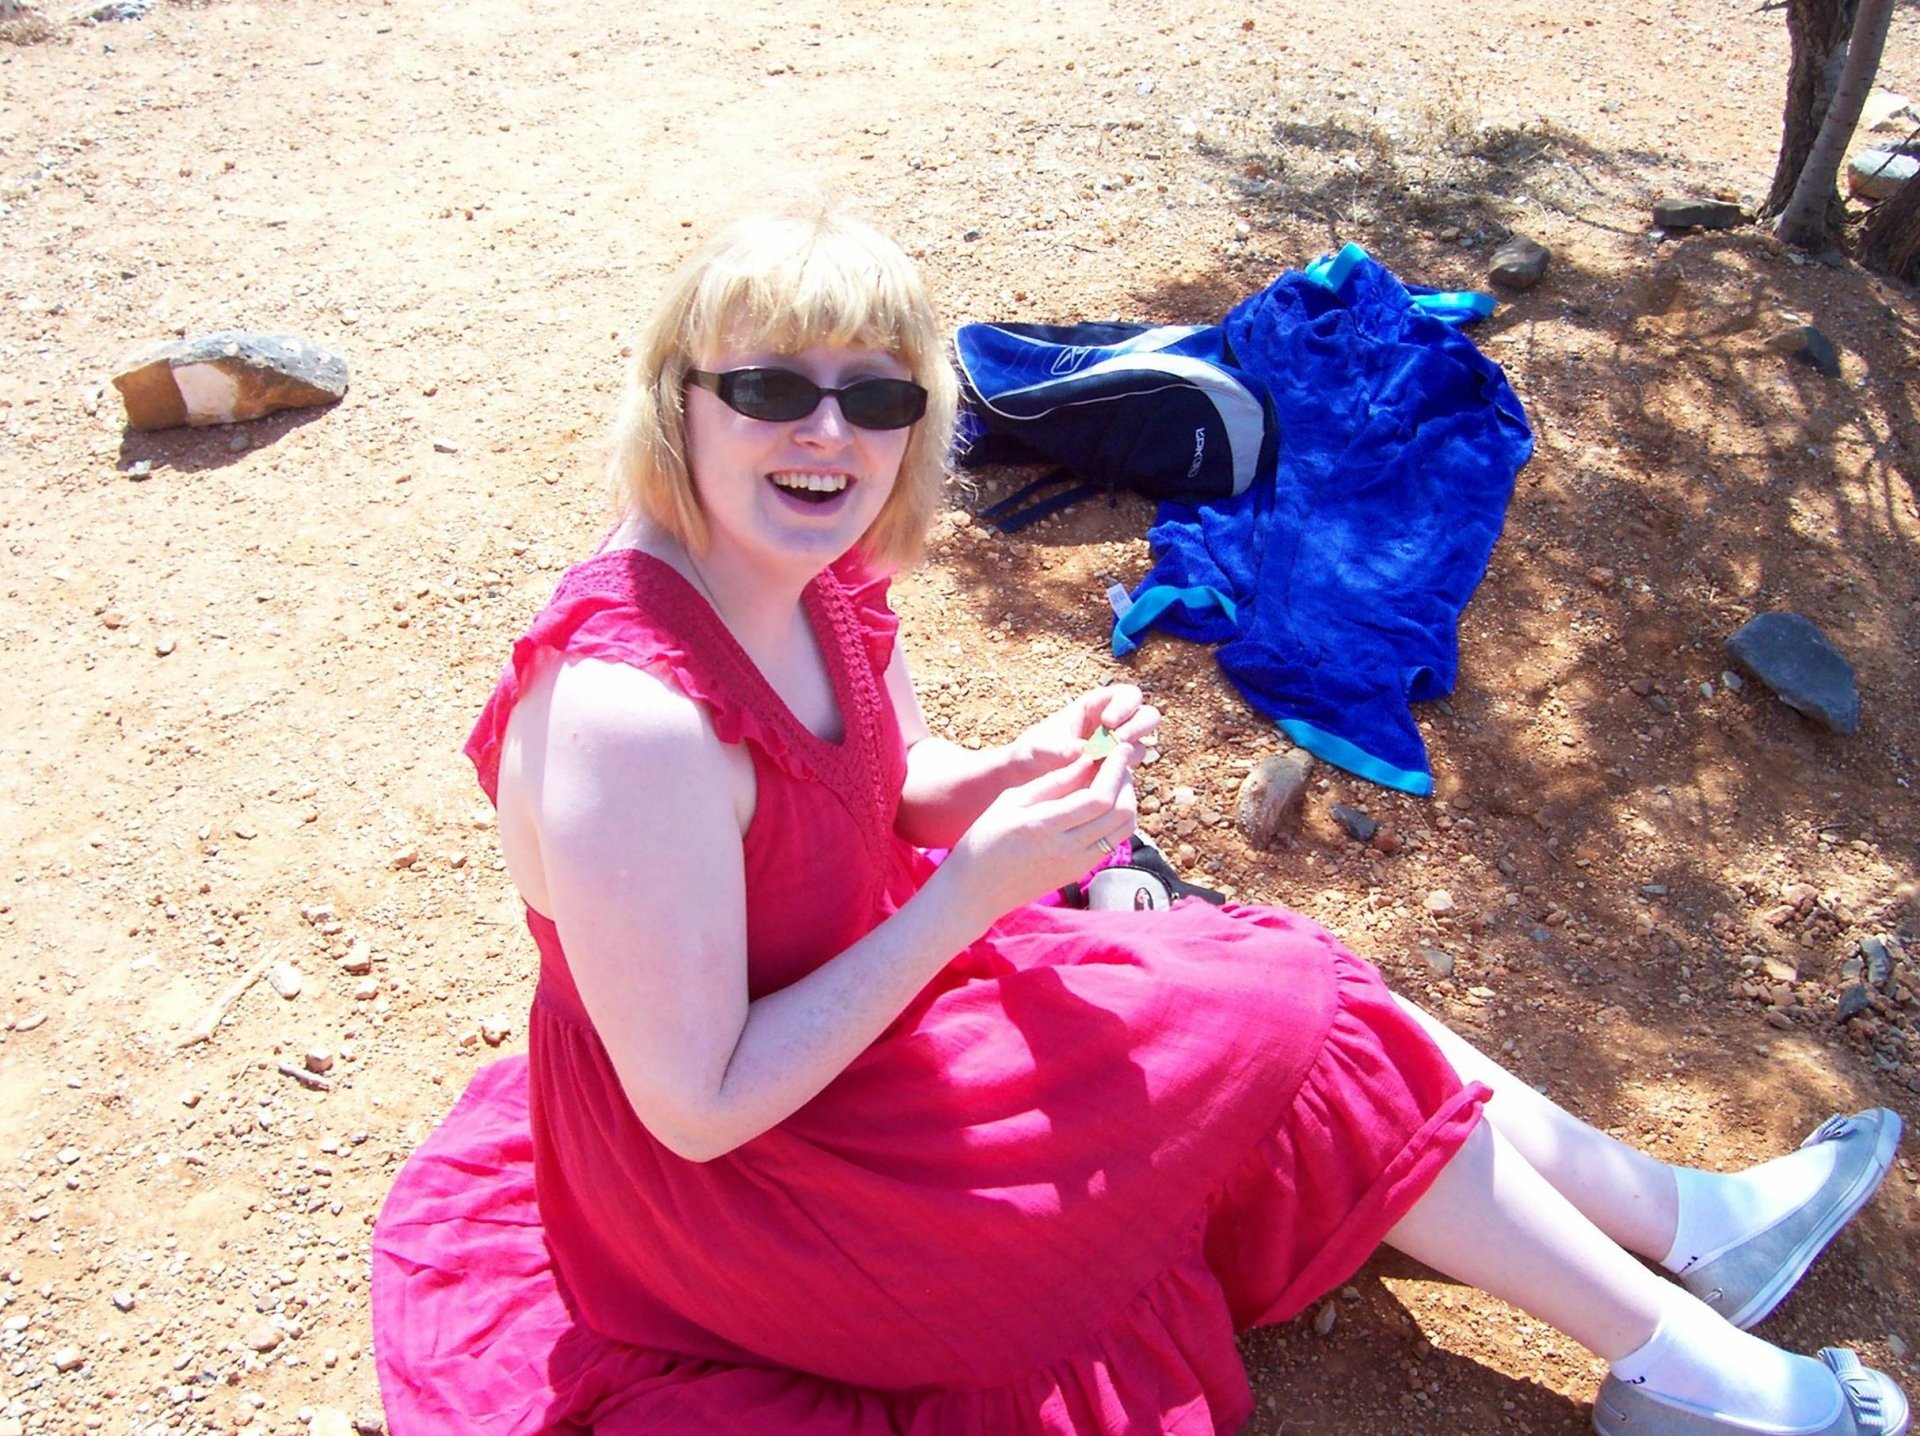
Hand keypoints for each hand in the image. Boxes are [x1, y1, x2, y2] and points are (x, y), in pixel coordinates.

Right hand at [942, 747, 1138, 923]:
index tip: (1120, 747)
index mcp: (1045, 826)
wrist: (977, 890)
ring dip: (1127, 799)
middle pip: (1120, 812)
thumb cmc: (987, 837)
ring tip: (1113, 780)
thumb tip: (1088, 759)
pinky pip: (1113, 841)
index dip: (1116, 769)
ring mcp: (1076, 864)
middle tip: (1117, 760)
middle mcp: (1067, 849)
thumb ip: (1053, 781)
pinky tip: (1104, 803)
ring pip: (1123, 829)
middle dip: (1125, 780)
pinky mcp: (1079, 871)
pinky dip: (1117, 818)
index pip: (1099, 797)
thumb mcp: (1012, 800)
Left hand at [1009, 684, 1159, 775]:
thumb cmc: (1032, 753)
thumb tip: (1083, 751)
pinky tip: (1107, 779)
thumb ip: (1061, 748)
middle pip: (1146, 715)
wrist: (1026, 779)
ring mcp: (1116, 748)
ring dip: (1133, 750)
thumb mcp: (1040, 747)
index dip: (1124, 705)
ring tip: (1111, 762)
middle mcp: (1112, 725)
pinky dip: (1124, 771)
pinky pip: (1130, 769)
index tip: (1108, 722)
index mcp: (1096, 706)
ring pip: (1143, 742)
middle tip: (1119, 740)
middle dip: (1138, 726)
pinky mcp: (1115, 769)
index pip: (1125, 696)